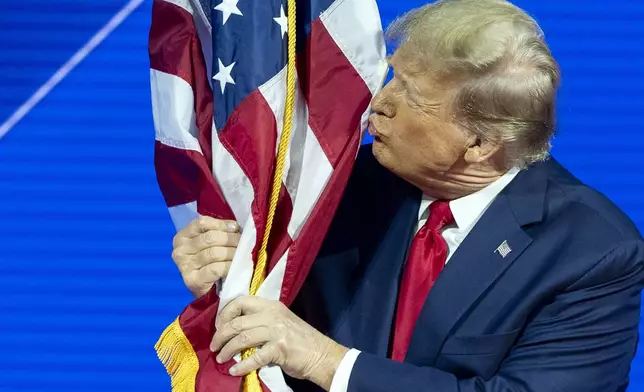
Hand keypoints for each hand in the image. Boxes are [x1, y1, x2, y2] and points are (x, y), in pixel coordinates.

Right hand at [172, 216, 239, 297]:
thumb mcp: (211, 244)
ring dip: (233, 253)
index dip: (221, 224)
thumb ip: (218, 231)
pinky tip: (235, 267)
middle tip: (243, 243)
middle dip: (231, 239)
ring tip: (242, 255)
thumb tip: (234, 226)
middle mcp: (180, 250)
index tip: (235, 228)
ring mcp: (184, 266)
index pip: (202, 223)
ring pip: (215, 253)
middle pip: (210, 237)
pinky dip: (229, 266)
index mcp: (182, 237)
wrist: (209, 291)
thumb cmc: (211, 263)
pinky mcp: (193, 280)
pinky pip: (216, 268)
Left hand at [211, 296, 348, 390]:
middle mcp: (273, 314)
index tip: (219, 326)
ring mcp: (276, 331)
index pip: (241, 301)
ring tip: (221, 359)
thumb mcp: (280, 322)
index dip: (225, 313)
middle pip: (237, 321)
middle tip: (214, 346)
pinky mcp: (279, 349)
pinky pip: (253, 357)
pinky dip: (241, 365)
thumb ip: (261, 321)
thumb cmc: (300, 340)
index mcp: (271, 305)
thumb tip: (235, 331)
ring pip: (242, 337)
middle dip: (220, 335)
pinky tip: (234, 370)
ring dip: (227, 350)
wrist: (322, 355)